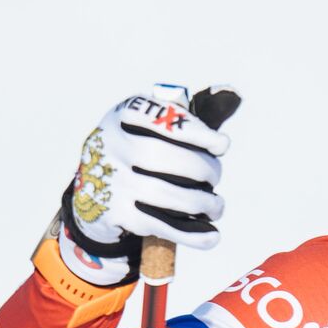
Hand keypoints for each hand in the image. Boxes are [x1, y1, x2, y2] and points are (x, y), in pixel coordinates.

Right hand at [60, 85, 235, 283]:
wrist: (94, 194)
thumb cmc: (138, 152)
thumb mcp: (152, 126)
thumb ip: (188, 114)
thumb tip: (233, 92)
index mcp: (122, 117)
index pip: (160, 119)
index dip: (196, 132)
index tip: (222, 145)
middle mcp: (111, 146)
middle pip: (163, 157)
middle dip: (202, 169)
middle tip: (214, 178)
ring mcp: (110, 182)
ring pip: (165, 194)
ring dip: (203, 203)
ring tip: (216, 206)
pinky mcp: (115, 215)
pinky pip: (160, 225)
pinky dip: (192, 234)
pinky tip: (212, 235)